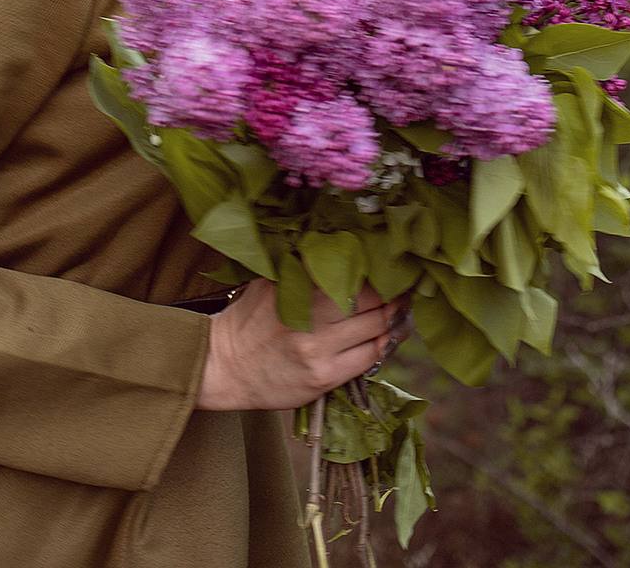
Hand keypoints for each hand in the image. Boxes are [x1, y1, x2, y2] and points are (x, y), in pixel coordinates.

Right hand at [195, 279, 410, 411]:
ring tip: (402, 313)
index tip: (391, 266)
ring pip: (375, 328)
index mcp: (298, 284)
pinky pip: (367, 358)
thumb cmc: (249, 321)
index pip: (352, 270)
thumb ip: (303, 269)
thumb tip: (341, 252)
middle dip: (393, 295)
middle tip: (405, 290)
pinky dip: (381, 346)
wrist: (223, 366)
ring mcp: (318, 347)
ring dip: (395, 321)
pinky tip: (386, 339)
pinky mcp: (323, 376)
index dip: (377, 269)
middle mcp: (310, 313)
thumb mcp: (271, 283)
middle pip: (371, 298)